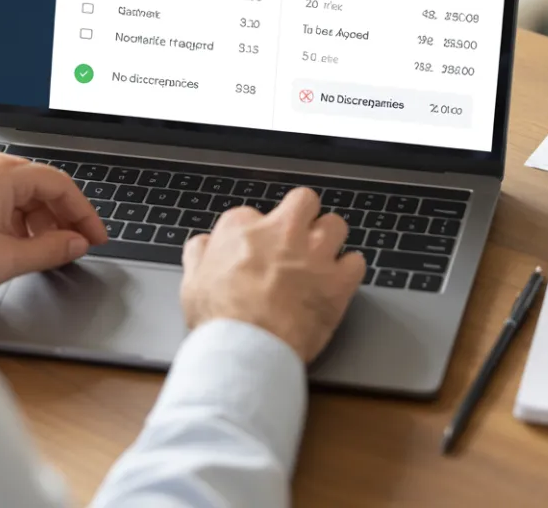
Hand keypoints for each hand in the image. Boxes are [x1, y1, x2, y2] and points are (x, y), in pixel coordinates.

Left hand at [0, 149, 107, 297]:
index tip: (94, 237)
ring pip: (17, 192)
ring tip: (41, 252)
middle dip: (60, 218)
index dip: (84, 214)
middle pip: (40, 186)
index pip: (61, 185)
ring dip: (36, 220)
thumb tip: (74, 244)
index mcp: (2, 173)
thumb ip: (50, 250)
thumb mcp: (5, 260)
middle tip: (73, 247)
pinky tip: (11, 245)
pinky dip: (12, 219)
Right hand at [180, 188, 364, 362]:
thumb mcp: (191, 282)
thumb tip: (203, 245)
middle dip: (302, 215)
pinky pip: (356, 262)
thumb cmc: (219, 319)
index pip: (252, 214)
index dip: (255, 234)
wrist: (248, 347)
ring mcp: (313, 254)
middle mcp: (282, 232)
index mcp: (242, 228)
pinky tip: (338, 281)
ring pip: (336, 225)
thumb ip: (200, 255)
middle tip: (297, 237)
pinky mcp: (337, 281)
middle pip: (303, 201)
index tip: (255, 251)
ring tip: (321, 258)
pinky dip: (349, 271)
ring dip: (330, 239)